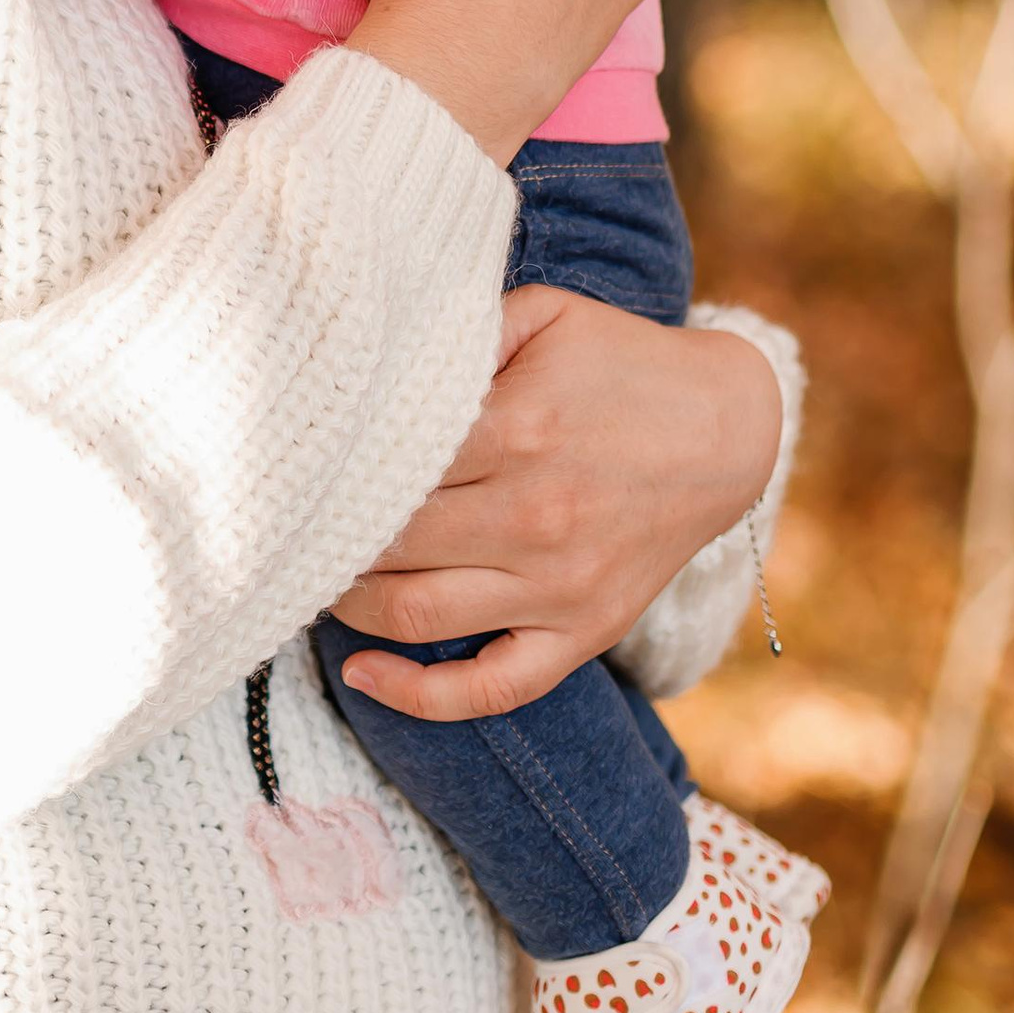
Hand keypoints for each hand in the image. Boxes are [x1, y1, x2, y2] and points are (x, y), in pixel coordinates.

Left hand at [329, 286, 782, 719]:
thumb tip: (373, 355)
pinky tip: (363, 674)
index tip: (287, 465)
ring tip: (311, 576)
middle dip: (322, 535)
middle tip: (285, 521)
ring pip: (415, 615)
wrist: (728, 429)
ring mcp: (557, 586)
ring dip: (347, 604)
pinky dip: (419, 698)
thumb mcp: (544, 314)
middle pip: (385, 542)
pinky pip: (492, 689)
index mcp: (515, 429)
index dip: (323, 469)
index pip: (383, 465)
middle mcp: (531, 516)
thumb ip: (458, 331)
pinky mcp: (581, 632)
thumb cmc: (619, 363)